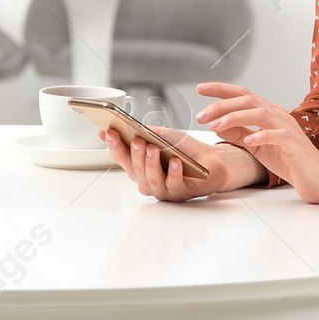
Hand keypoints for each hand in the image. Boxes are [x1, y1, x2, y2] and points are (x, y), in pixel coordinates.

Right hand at [102, 125, 266, 201]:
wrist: (211, 161)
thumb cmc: (185, 150)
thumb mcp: (163, 136)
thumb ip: (146, 133)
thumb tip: (129, 126)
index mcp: (140, 166)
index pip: (122, 157)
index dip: (113, 145)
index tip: (107, 131)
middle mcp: (148, 180)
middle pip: (135, 169)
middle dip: (134, 154)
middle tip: (136, 140)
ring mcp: (162, 189)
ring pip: (151, 179)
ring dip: (151, 163)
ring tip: (153, 148)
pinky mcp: (180, 193)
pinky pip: (173, 184)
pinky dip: (174, 173)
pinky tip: (175, 162)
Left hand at [194, 83, 318, 203]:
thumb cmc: (289, 161)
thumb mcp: (257, 147)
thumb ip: (239, 134)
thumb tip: (216, 124)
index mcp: (269, 114)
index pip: (243, 94)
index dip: (222, 89)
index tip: (200, 88)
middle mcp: (278, 116)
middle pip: (248, 100)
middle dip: (221, 105)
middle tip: (201, 115)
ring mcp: (288, 128)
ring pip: (260, 113)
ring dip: (235, 117)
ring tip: (216, 126)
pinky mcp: (295, 145)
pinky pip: (278, 135)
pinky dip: (261, 135)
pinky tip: (248, 140)